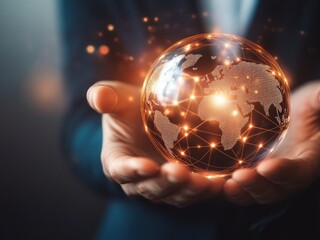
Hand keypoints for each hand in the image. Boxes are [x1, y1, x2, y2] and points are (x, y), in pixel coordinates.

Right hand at [87, 81, 223, 206]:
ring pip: (174, 195)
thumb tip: (98, 97)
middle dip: (166, 182)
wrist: (153, 118)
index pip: (121, 170)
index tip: (147, 165)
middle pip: (151, 188)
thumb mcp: (118, 98)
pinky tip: (222, 183)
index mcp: (117, 162)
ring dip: (189, 190)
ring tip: (206, 182)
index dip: (132, 170)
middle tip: (181, 172)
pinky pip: (194, 193)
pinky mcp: (183, 185)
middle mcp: (138, 181)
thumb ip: (105, 96)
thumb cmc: (132, 108)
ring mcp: (162, 185)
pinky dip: (207, 191)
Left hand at [223, 80, 319, 204]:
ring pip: (258, 194)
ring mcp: (272, 181)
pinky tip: (216, 183)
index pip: (300, 171)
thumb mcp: (316, 100)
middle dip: (259, 185)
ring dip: (243, 191)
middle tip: (240, 176)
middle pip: (277, 190)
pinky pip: (244, 191)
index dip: (285, 172)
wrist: (289, 120)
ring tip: (227, 184)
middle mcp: (292, 177)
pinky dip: (232, 191)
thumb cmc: (304, 110)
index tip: (267, 166)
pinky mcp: (255, 180)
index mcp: (310, 160)